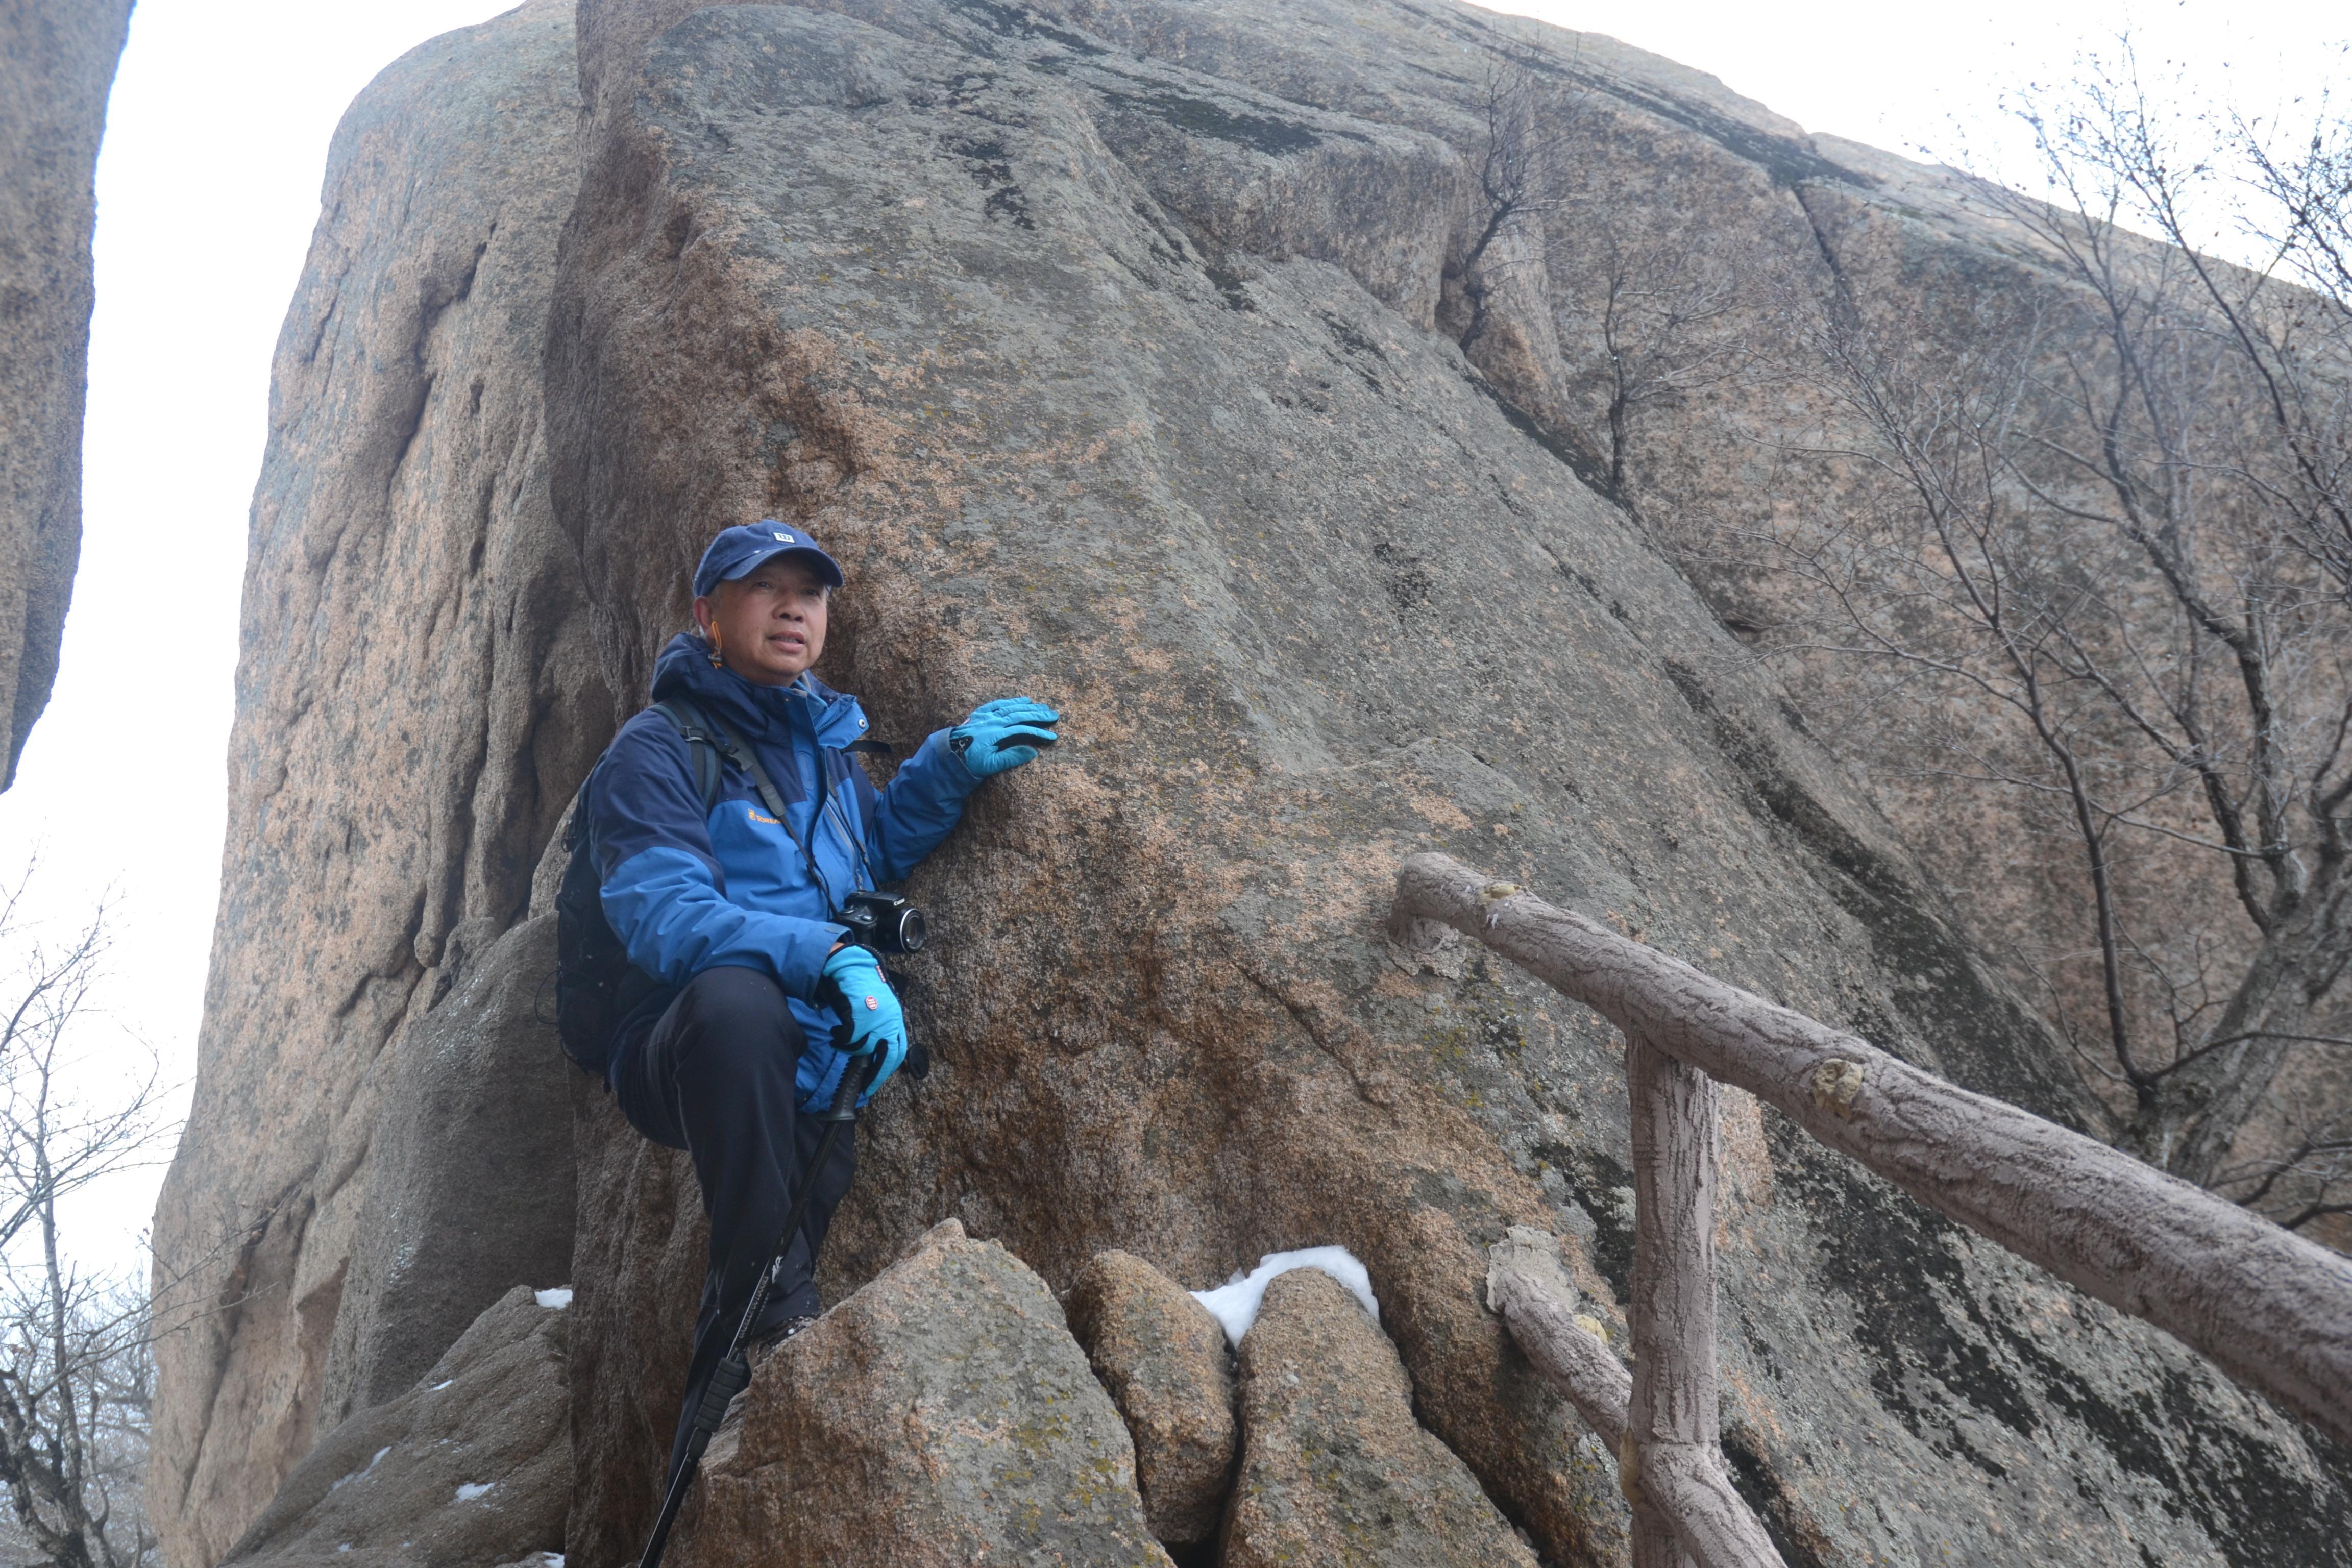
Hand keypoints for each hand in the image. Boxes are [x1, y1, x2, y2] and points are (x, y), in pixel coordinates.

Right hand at [819, 944, 907, 1095]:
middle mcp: (889, 1019)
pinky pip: (848, 1037)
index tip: (877, 1083)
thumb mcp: (878, 1008)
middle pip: (887, 1055)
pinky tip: (836, 1032)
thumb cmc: (861, 987)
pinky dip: (839, 1038)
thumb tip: (874, 1054)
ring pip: (862, 1047)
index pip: (898, 1050)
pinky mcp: (859, 1013)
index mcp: (895, 1018)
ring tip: (840, 1039)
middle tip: (865, 1086)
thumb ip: (879, 1028)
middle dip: (876, 1074)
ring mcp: (876, 1017)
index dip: (888, 1069)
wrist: (850, 965)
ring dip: (849, 1048)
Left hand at [949, 697, 1059, 777]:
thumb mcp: (989, 766)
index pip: (1022, 729)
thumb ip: (1010, 758)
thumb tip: (1032, 751)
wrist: (947, 755)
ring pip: (1010, 707)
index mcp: (995, 734)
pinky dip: (1010, 701)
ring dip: (1027, 706)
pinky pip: (996, 704)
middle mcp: (991, 721)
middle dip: (1037, 714)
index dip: (1038, 732)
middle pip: (1018, 714)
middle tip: (1054, 714)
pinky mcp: (978, 714)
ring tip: (1041, 706)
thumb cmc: (969, 763)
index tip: (1052, 736)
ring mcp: (984, 716)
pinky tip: (1020, 700)